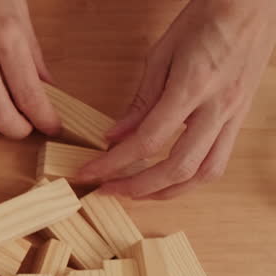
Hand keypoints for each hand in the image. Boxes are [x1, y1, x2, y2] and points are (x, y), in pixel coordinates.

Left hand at [79, 0, 275, 198]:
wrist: (252, 3)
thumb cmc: (207, 19)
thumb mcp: (161, 55)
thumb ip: (140, 101)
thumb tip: (115, 136)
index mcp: (192, 88)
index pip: (146, 141)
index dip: (112, 164)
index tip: (88, 173)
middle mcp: (218, 108)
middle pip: (178, 168)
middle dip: (138, 188)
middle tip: (108, 190)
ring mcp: (235, 115)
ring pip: (205, 173)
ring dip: (168, 191)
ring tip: (138, 192)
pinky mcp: (241, 117)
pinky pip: (219, 160)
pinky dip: (191, 176)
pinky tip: (169, 176)